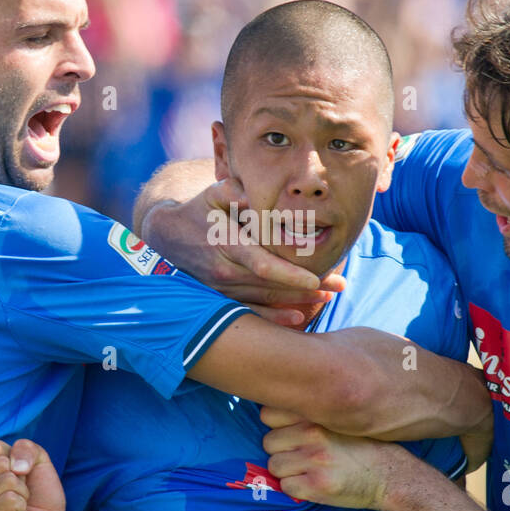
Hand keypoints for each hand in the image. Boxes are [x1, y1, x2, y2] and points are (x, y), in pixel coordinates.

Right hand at [0, 439, 65, 510]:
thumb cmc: (41, 491)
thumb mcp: (39, 460)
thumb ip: (25, 449)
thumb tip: (9, 461)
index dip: (17, 458)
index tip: (20, 472)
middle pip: (0, 464)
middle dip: (20, 477)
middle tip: (22, 492)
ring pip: (6, 481)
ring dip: (23, 492)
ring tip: (20, 503)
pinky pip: (8, 499)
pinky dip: (21, 503)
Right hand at [145, 178, 344, 326]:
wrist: (169, 237)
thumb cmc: (200, 210)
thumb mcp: (214, 193)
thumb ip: (234, 190)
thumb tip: (253, 194)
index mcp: (227, 245)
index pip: (262, 264)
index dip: (289, 275)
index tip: (316, 280)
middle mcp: (225, 272)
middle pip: (272, 286)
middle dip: (308, 288)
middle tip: (340, 285)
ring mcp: (222, 290)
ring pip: (265, 301)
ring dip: (299, 301)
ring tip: (330, 297)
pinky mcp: (221, 299)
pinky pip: (251, 313)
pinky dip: (275, 318)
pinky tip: (300, 319)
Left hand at [263, 420, 403, 508]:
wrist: (391, 476)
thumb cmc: (363, 446)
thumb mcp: (339, 419)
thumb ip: (310, 415)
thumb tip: (269, 413)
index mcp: (316, 414)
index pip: (269, 414)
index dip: (276, 425)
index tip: (287, 431)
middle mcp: (312, 435)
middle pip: (268, 442)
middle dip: (281, 450)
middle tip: (301, 455)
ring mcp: (314, 461)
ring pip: (274, 466)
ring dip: (287, 471)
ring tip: (308, 470)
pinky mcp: (316, 486)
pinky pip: (285, 487)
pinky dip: (296, 488)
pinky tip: (313, 484)